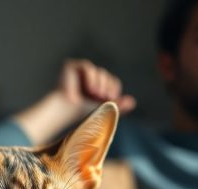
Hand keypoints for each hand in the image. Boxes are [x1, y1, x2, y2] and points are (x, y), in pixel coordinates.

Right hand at [14, 59, 136, 143]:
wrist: (65, 112)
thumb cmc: (80, 113)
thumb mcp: (103, 109)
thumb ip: (118, 105)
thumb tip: (133, 101)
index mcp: (96, 86)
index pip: (112, 82)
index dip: (113, 90)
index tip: (110, 99)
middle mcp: (88, 77)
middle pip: (106, 76)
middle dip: (107, 87)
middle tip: (101, 97)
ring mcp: (79, 71)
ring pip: (99, 72)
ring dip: (100, 83)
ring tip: (94, 94)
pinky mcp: (70, 67)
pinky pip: (87, 67)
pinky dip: (90, 77)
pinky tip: (89, 88)